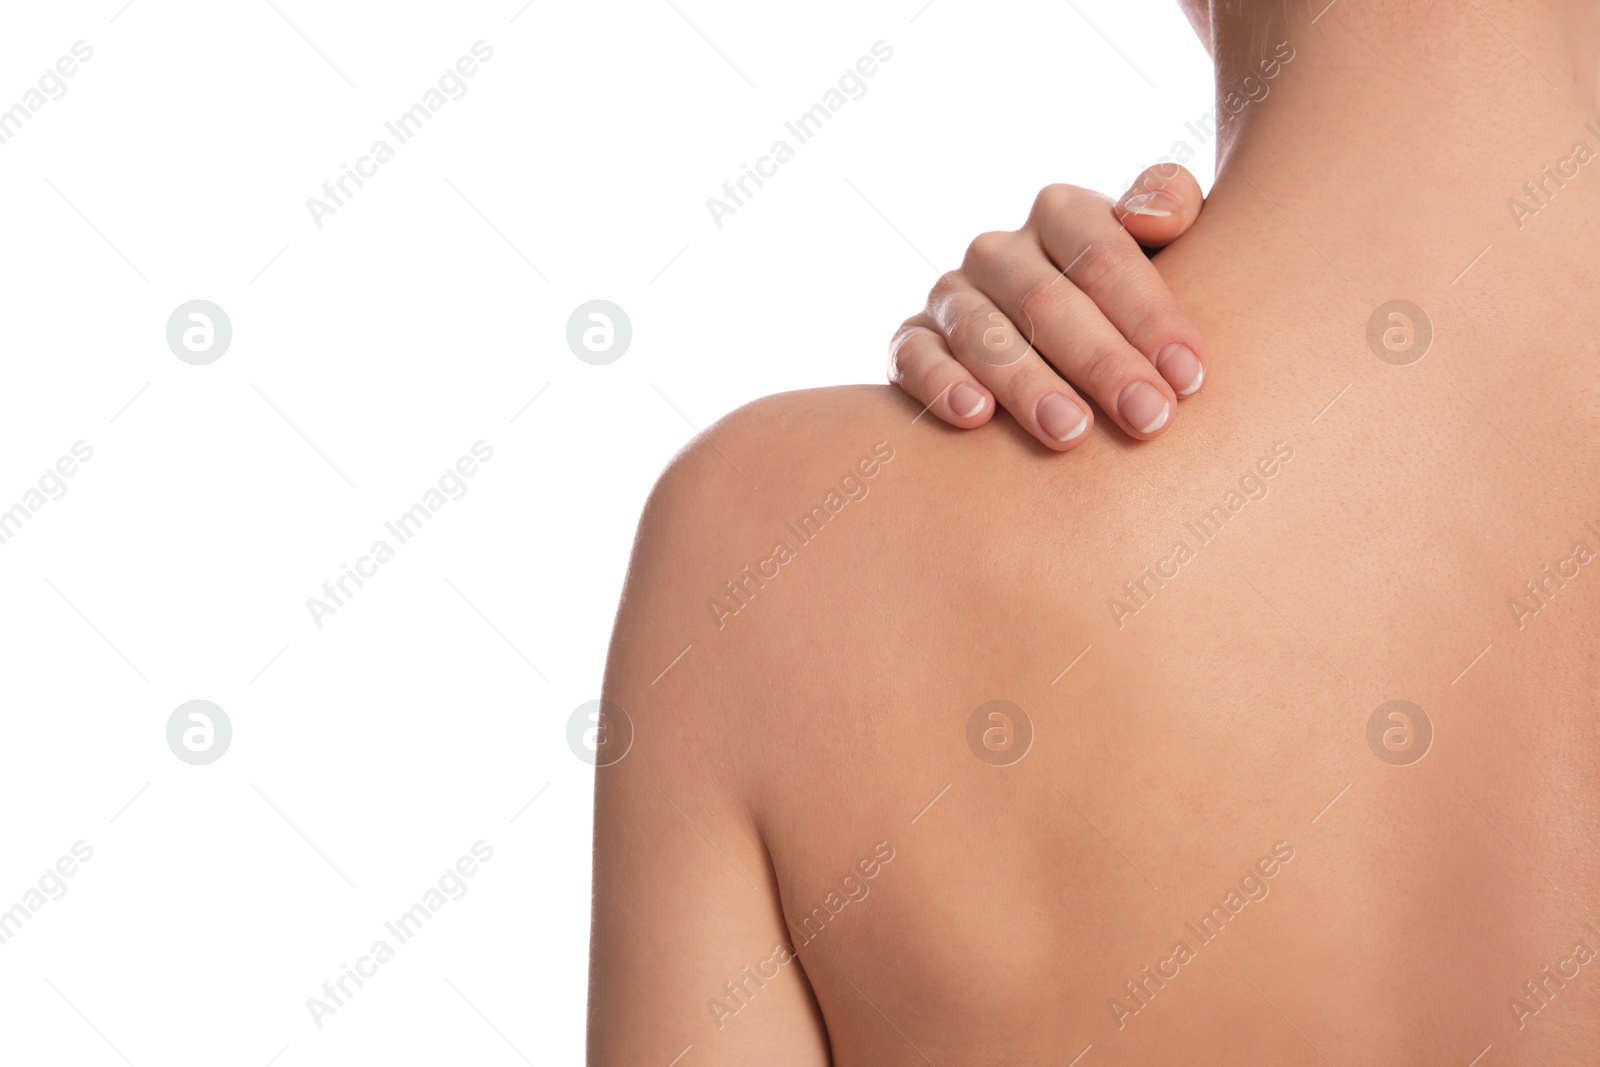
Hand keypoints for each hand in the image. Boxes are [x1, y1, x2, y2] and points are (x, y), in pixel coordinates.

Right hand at [888, 164, 1206, 448]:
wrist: (1056, 348)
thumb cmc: (1127, 305)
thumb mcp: (1166, 248)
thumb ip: (1172, 206)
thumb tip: (1157, 216)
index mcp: (1061, 213)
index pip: (1102, 254)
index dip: (1149, 313)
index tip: (1190, 376)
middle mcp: (999, 250)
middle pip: (1045, 299)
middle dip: (1102, 362)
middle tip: (1149, 417)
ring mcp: (950, 295)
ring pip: (981, 333)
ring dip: (1027, 384)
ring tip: (1072, 433)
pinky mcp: (912, 342)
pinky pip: (914, 356)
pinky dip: (939, 383)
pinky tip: (975, 415)